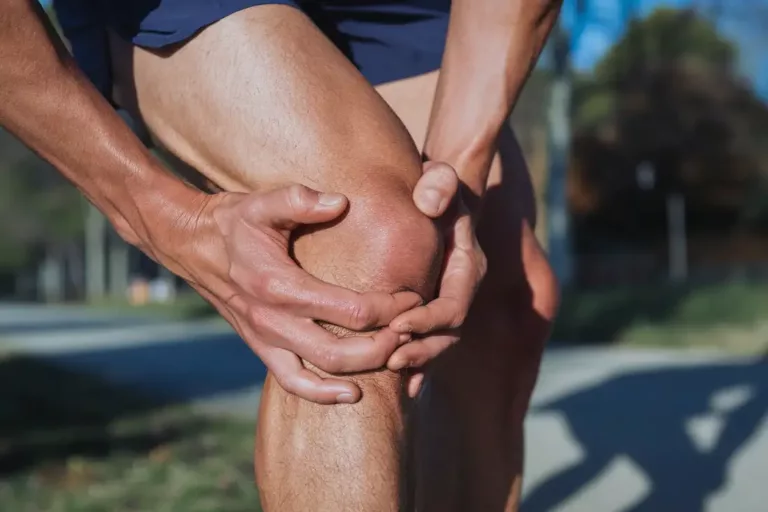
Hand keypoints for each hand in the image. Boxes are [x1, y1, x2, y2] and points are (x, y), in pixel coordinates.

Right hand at [163, 185, 421, 404]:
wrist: (193, 245)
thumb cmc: (234, 221)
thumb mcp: (262, 202)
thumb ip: (299, 200)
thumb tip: (340, 204)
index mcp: (278, 286)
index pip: (349, 310)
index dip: (389, 308)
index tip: (413, 295)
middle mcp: (272, 320)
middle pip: (340, 352)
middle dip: (385, 345)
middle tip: (413, 328)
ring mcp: (265, 339)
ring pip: (320, 371)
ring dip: (363, 369)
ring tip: (396, 357)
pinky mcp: (261, 347)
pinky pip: (292, 382)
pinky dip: (322, 394)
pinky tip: (352, 393)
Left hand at [386, 162, 487, 395]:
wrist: (434, 192)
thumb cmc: (433, 184)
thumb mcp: (439, 176)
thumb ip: (440, 184)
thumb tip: (431, 203)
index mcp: (467, 265)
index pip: (453, 304)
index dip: (427, 321)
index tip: (397, 327)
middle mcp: (463, 288)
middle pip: (449, 333)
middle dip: (421, 349)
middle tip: (389, 360)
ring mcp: (450, 299)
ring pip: (440, 342)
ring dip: (418, 359)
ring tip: (388, 367)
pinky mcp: (434, 305)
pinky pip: (430, 340)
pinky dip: (418, 362)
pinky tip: (401, 383)